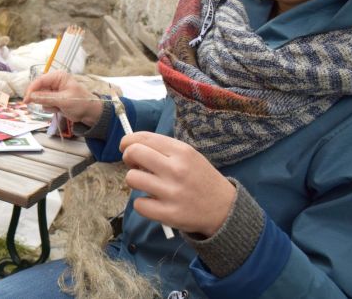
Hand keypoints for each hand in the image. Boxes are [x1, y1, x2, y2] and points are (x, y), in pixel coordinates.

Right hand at [23, 70, 102, 125]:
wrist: (90, 113)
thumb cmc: (81, 103)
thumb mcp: (63, 100)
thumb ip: (46, 98)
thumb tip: (31, 97)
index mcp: (58, 76)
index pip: (40, 80)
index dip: (31, 90)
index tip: (26, 99)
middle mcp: (54, 81)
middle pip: (38, 89)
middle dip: (41, 99)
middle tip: (46, 105)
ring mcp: (53, 90)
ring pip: (40, 98)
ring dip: (48, 105)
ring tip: (59, 107)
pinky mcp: (53, 98)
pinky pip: (44, 103)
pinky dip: (50, 107)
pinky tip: (59, 108)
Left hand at [119, 132, 235, 236]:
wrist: (225, 209)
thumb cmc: (200, 179)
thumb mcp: (189, 156)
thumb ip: (163, 149)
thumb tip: (130, 146)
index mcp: (181, 151)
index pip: (143, 138)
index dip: (127, 142)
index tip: (126, 148)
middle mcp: (176, 169)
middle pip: (133, 153)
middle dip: (128, 158)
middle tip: (135, 166)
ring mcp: (172, 192)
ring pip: (131, 178)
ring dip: (134, 181)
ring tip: (147, 184)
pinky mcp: (169, 214)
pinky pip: (139, 204)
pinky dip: (142, 203)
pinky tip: (153, 202)